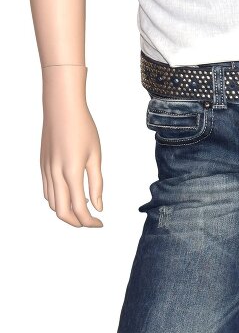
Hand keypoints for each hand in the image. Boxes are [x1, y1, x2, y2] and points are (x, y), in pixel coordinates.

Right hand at [41, 67, 103, 227]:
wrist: (62, 109)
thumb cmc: (83, 129)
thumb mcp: (95, 156)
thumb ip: (96, 183)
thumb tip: (98, 206)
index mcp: (71, 172)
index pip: (79, 208)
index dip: (89, 221)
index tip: (100, 223)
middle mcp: (55, 174)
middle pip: (62, 211)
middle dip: (77, 222)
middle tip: (92, 222)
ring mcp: (46, 170)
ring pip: (52, 203)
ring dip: (66, 212)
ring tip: (83, 211)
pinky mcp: (42, 165)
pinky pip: (47, 191)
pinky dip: (58, 200)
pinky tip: (70, 197)